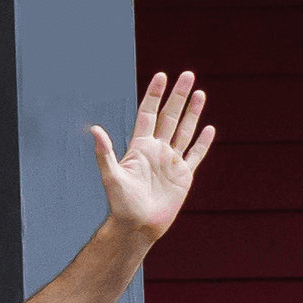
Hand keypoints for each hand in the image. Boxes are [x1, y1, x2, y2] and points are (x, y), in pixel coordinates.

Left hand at [90, 70, 212, 239]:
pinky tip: (208, 128)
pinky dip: (203, 142)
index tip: (161, 76)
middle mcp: (157, 150)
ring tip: (199, 92)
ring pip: (184, 131)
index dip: (154, 95)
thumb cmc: (121, 204)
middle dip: (178, 96)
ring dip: (192, 112)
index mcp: (140, 147)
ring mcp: (171, 161)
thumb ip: (105, 153)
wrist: (137, 227)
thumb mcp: (111, 177)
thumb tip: (94, 129)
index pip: (148, 113)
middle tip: (187, 75)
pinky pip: (195, 154)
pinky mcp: (183, 175)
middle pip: (170, 117)